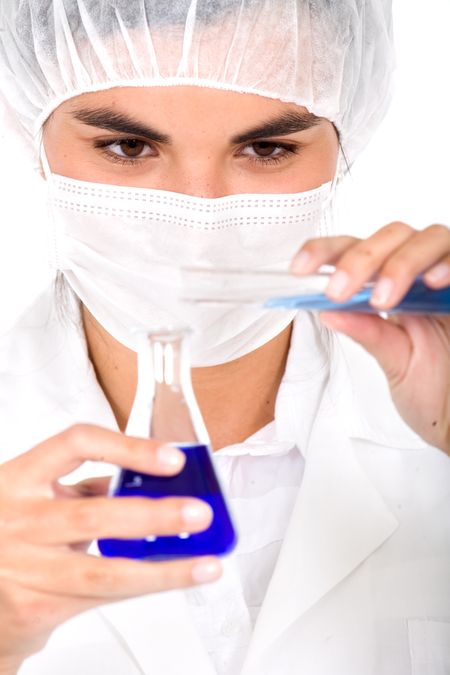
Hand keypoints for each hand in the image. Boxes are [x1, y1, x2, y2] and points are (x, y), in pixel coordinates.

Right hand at [0, 425, 220, 666]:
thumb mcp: (37, 496)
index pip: (76, 444)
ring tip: (203, 564)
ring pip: (104, 571)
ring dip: (163, 568)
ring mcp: (26, 567)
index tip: (172, 459)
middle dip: (154, 516)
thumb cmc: (15, 534)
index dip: (127, 449)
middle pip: (94, 515)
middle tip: (199, 514)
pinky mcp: (37, 607)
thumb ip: (84, 486)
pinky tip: (173, 579)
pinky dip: (144, 586)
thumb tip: (152, 479)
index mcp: (20, 477)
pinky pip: (103, 596)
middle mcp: (18, 520)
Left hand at [290, 222, 449, 453]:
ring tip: (384, 300)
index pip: (355, 252)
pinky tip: (431, 283)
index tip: (299, 269)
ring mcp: (447, 279)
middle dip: (359, 259)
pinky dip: (447, 264)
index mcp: (392, 289)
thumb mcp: (395, 364)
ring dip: (400, 264)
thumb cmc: (435, 391)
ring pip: (428, 238)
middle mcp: (420, 276)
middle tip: (340, 291)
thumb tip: (327, 309)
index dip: (325, 251)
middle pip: (391, 237)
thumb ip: (368, 333)